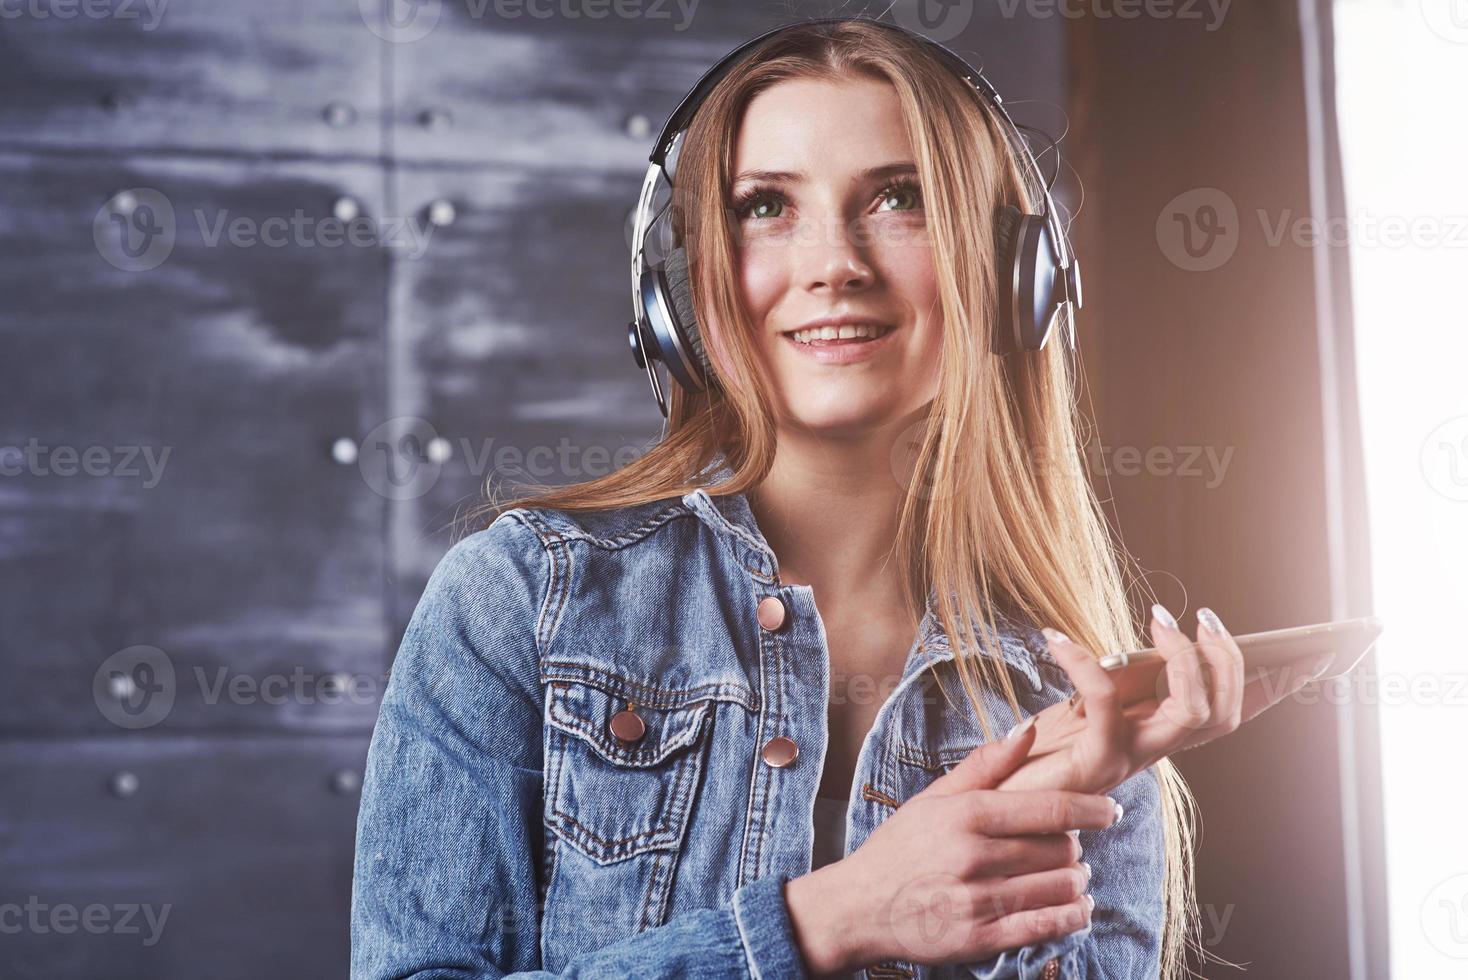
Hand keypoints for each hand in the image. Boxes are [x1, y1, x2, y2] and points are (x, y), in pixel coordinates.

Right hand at [785, 720, 1120, 975]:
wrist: (859, 906)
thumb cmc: (901, 847)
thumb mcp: (934, 797)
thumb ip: (985, 765)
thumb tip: (1029, 730)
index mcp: (965, 815)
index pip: (1046, 808)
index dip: (1089, 808)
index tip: (1111, 810)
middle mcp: (972, 856)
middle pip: (1058, 848)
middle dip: (1073, 847)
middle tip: (1068, 847)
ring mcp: (977, 900)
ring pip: (1059, 887)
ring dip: (1076, 881)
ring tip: (1070, 875)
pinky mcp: (980, 938)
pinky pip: (1047, 926)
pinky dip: (1073, 915)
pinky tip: (1076, 906)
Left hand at [998, 605, 1332, 794]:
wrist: (992, 812)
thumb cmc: (1031, 755)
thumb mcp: (1077, 709)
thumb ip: (1115, 682)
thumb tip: (1147, 640)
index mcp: (1153, 737)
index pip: (1227, 715)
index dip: (1269, 688)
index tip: (1306, 655)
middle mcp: (1150, 752)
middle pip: (1223, 714)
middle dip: (1227, 660)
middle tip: (1202, 617)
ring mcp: (1126, 761)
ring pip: (1192, 714)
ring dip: (1185, 660)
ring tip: (1159, 617)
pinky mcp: (1091, 762)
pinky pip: (1103, 700)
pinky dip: (1082, 661)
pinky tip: (1052, 636)